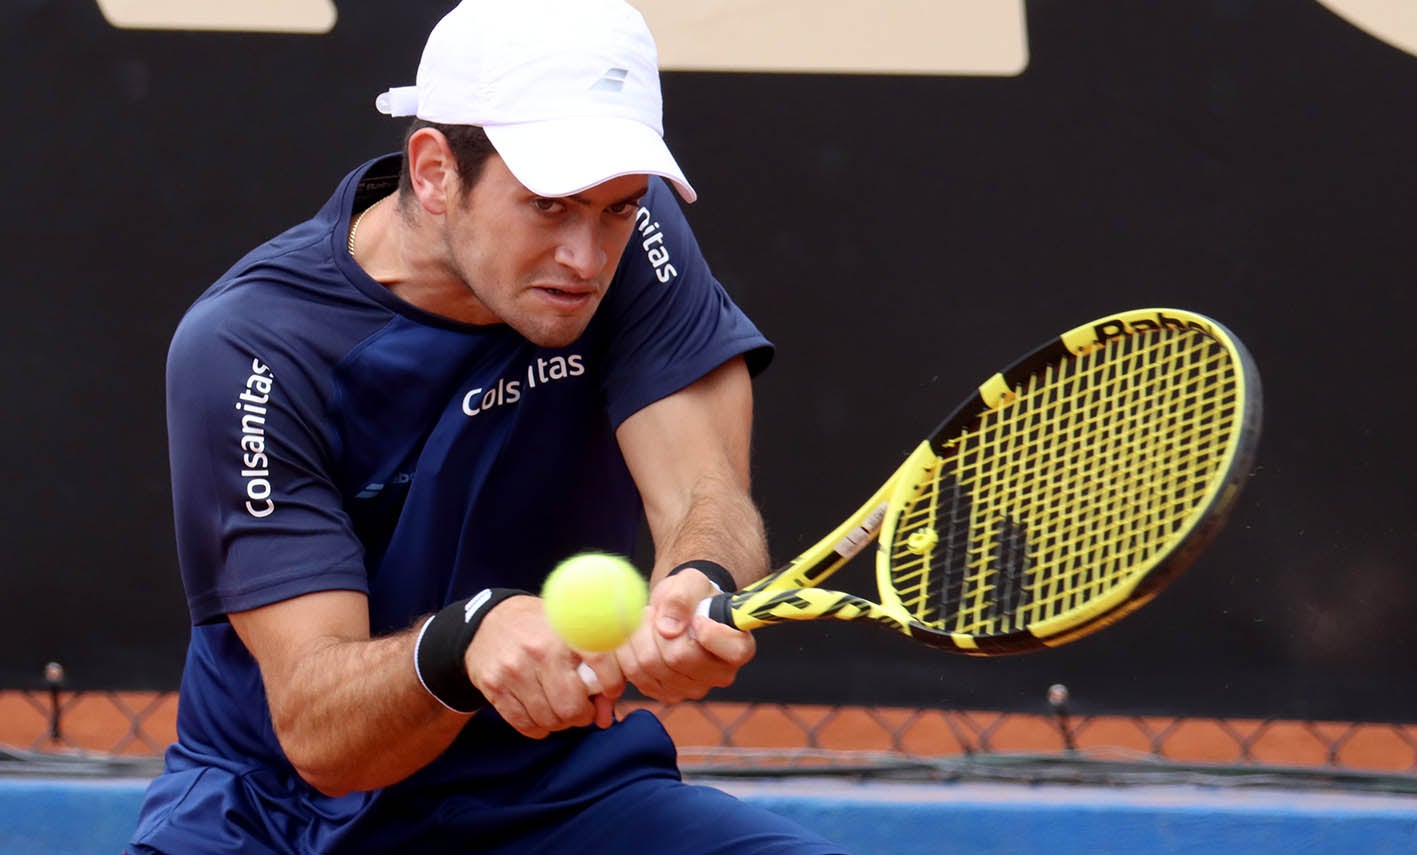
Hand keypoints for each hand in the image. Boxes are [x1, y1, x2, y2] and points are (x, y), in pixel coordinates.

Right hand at [464, 596, 625, 737]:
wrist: (489, 622)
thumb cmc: (540, 630)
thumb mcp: (570, 634)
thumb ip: (595, 668)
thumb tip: (607, 717)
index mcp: (565, 630)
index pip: (601, 660)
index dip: (612, 684)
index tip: (610, 689)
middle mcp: (540, 650)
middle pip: (571, 706)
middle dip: (581, 715)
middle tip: (581, 710)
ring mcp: (514, 670)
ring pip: (547, 720)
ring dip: (559, 723)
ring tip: (560, 710)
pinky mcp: (495, 686)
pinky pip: (524, 724)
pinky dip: (537, 728)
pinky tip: (540, 715)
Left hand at [617, 567, 755, 703]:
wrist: (677, 610)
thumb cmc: (691, 595)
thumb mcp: (690, 582)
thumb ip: (681, 597)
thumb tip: (668, 628)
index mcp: (738, 646)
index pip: (733, 650)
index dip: (710, 633)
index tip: (697, 617)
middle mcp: (720, 674)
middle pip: (676, 658)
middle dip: (655, 629)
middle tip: (655, 612)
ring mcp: (693, 689)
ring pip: (647, 668)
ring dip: (636, 639)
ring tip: (647, 623)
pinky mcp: (666, 694)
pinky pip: (633, 676)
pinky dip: (626, 654)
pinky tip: (636, 639)